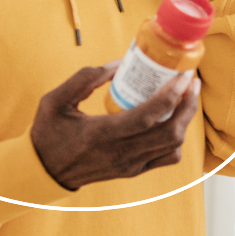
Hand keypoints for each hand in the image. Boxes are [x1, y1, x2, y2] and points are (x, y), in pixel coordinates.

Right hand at [30, 60, 201, 190]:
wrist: (43, 171)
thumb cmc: (48, 133)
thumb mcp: (55, 100)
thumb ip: (85, 78)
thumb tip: (119, 64)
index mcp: (101, 134)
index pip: (149, 117)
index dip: (172, 96)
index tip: (183, 76)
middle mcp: (120, 153)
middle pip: (170, 133)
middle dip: (188, 106)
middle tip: (191, 82)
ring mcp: (129, 165)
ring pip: (173, 147)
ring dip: (185, 121)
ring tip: (184, 98)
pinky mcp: (132, 171)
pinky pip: (166, 158)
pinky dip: (176, 139)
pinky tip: (172, 120)